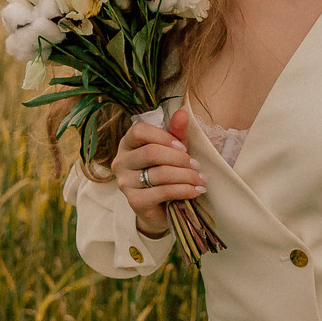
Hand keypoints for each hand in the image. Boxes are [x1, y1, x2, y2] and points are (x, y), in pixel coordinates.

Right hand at [111, 108, 205, 237]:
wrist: (160, 208)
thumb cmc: (166, 173)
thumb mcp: (172, 149)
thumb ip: (176, 132)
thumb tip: (183, 111)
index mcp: (127, 144)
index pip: (139, 131)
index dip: (164, 137)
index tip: (183, 147)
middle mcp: (121, 162)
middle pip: (151, 152)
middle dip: (180, 158)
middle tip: (197, 165)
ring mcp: (125, 183)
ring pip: (160, 173)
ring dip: (186, 175)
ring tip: (201, 179)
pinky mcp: (135, 201)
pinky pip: (163, 192)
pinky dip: (184, 190)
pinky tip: (196, 191)